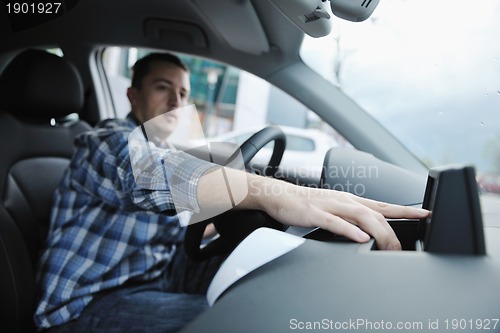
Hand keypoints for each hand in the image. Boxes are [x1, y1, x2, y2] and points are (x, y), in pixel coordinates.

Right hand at [249, 176, 428, 249]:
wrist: (279, 194)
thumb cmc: (306, 204)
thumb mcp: (333, 210)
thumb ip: (350, 220)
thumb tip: (367, 234)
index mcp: (350, 200)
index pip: (384, 205)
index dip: (406, 210)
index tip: (425, 214)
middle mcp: (344, 200)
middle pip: (377, 214)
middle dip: (394, 231)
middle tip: (403, 249)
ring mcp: (330, 205)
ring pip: (361, 216)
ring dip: (378, 232)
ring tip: (389, 247)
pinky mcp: (314, 212)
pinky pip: (335, 222)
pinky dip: (350, 230)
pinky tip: (360, 238)